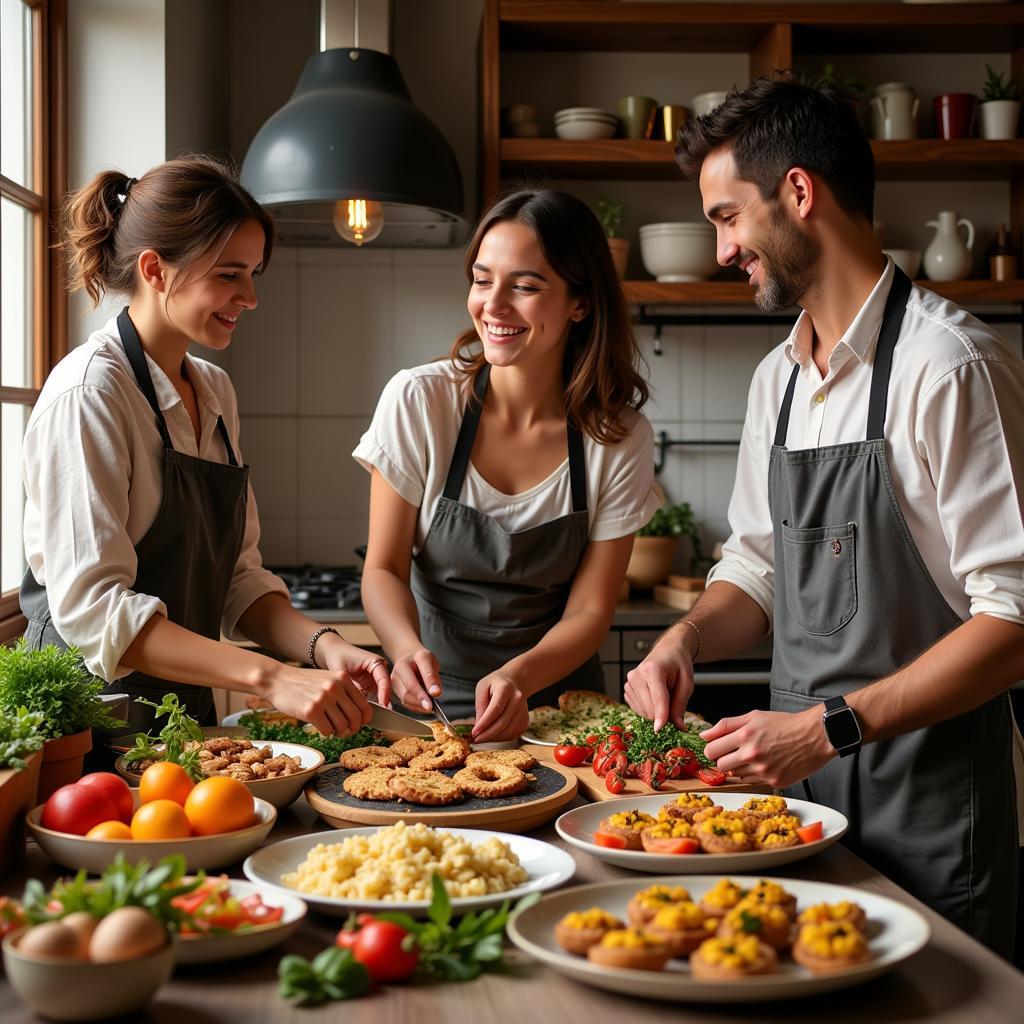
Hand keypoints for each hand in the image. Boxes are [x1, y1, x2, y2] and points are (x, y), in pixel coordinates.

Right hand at [258, 663, 372, 736]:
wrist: (277, 680)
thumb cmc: (302, 683)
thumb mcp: (328, 679)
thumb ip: (343, 692)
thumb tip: (359, 716)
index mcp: (343, 678)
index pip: (364, 704)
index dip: (363, 719)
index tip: (359, 724)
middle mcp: (335, 687)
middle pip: (355, 717)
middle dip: (352, 728)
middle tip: (346, 731)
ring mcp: (323, 698)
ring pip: (342, 726)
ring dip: (337, 731)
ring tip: (330, 727)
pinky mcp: (311, 710)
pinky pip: (327, 730)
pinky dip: (326, 732)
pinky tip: (319, 726)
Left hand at [317, 635, 391, 705]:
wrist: (333, 651)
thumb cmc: (338, 655)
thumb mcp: (341, 669)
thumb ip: (349, 684)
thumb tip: (356, 700)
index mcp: (375, 662)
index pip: (384, 679)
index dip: (385, 693)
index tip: (383, 704)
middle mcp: (378, 670)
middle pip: (384, 688)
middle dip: (381, 701)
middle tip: (374, 712)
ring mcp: (373, 679)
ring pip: (379, 695)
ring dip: (375, 704)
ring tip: (367, 713)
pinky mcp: (368, 685)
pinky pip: (371, 697)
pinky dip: (368, 704)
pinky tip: (362, 710)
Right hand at [390, 646, 442, 712]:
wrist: (409, 658)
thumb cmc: (420, 659)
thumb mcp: (429, 660)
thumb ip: (432, 676)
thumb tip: (436, 693)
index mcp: (403, 665)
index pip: (411, 682)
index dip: (422, 694)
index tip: (432, 700)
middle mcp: (395, 676)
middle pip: (406, 693)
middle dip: (420, 701)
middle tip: (432, 707)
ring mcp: (394, 685)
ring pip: (405, 700)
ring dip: (419, 705)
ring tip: (431, 705)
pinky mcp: (395, 693)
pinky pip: (406, 703)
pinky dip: (417, 707)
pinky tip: (424, 705)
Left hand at [473, 673, 528, 742]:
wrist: (514, 682)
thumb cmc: (496, 684)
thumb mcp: (482, 686)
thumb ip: (480, 704)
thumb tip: (479, 723)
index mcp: (505, 688)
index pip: (495, 709)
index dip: (484, 723)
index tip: (474, 732)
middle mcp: (517, 699)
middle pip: (502, 723)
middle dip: (487, 734)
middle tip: (476, 739)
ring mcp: (523, 710)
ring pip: (508, 731)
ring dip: (493, 738)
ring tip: (482, 737)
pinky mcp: (525, 719)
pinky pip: (513, 734)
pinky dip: (501, 738)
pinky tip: (493, 735)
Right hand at [624, 632, 694, 731]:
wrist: (667, 651)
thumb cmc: (678, 664)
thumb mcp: (686, 683)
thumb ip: (680, 705)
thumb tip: (678, 727)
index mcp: (653, 669)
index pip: (657, 698)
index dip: (661, 715)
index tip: (659, 729)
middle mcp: (636, 675)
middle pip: (649, 709)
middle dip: (663, 713)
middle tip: (672, 700)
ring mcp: (629, 683)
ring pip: (644, 713)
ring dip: (656, 711)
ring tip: (662, 693)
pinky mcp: (626, 690)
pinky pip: (638, 710)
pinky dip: (648, 708)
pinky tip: (653, 696)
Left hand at [700, 707, 834, 789]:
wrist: (815, 736)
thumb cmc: (785, 724)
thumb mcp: (753, 717)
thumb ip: (726, 725)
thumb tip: (704, 735)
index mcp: (745, 735)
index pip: (711, 750)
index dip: (712, 749)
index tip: (717, 748)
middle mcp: (752, 754)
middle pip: (720, 765)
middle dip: (723, 760)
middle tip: (733, 753)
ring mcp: (764, 770)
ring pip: (735, 775)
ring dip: (739, 767)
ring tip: (753, 756)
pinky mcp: (774, 782)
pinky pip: (752, 782)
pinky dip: (753, 774)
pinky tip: (764, 764)